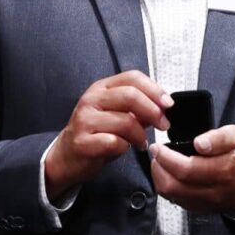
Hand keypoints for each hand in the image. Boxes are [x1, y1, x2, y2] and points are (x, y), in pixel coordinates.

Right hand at [45, 71, 171, 198]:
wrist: (66, 156)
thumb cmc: (94, 134)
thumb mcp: (114, 114)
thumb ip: (136, 108)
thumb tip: (162, 106)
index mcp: (101, 88)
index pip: (132, 78)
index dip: (154, 89)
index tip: (168, 104)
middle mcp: (92, 100)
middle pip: (130, 96)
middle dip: (153, 111)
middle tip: (163, 125)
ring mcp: (85, 121)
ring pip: (126, 121)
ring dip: (141, 135)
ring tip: (142, 142)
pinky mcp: (83, 142)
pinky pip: (115, 142)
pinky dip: (125, 147)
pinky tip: (124, 149)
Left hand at [149, 125, 234, 213]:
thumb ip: (219, 138)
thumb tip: (199, 143)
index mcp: (223, 171)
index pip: (185, 169)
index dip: (166, 158)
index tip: (157, 147)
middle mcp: (213, 191)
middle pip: (173, 186)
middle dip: (158, 168)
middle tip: (155, 153)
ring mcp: (207, 202)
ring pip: (172, 195)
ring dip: (160, 178)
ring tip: (160, 162)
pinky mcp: (202, 208)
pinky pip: (177, 201)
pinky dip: (168, 188)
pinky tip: (169, 174)